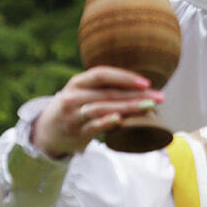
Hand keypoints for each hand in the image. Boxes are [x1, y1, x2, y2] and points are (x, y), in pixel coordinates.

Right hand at [32, 67, 164, 157]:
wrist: (46, 132)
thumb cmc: (74, 108)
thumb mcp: (82, 92)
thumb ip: (104, 88)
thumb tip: (142, 86)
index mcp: (78, 82)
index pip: (102, 74)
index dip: (125, 77)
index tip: (146, 82)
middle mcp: (74, 96)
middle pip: (108, 93)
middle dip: (136, 95)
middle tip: (159, 97)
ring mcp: (74, 115)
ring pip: (103, 108)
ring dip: (128, 107)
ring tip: (148, 107)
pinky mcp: (76, 132)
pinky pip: (93, 126)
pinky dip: (106, 122)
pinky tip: (120, 119)